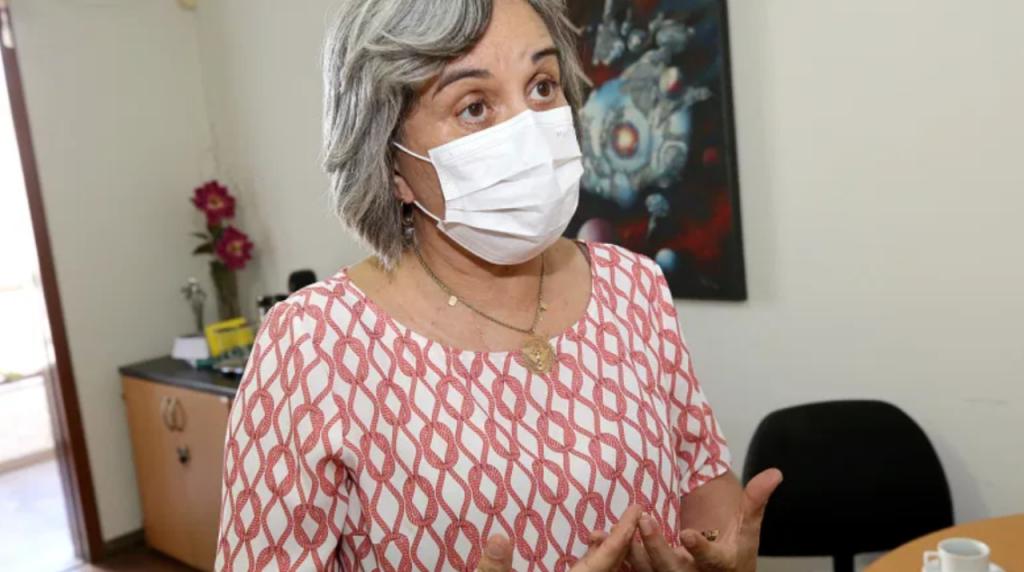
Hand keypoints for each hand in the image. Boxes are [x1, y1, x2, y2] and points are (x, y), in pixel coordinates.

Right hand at [476, 504, 643, 571]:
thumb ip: (494, 568)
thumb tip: (499, 538)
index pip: (602, 562)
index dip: (621, 535)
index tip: (637, 510)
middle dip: (624, 543)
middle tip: (636, 515)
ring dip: (612, 558)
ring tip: (619, 535)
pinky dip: (597, 570)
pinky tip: (591, 560)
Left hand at [625, 469, 782, 571]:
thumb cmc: (734, 554)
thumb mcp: (747, 532)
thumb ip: (755, 502)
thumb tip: (775, 473)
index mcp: (719, 565)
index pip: (711, 558)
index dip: (700, 548)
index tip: (688, 534)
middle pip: (671, 568)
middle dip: (656, 547)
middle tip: (645, 521)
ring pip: (647, 571)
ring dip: (629, 552)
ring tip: (613, 530)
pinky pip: (631, 569)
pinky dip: (616, 556)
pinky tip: (598, 538)